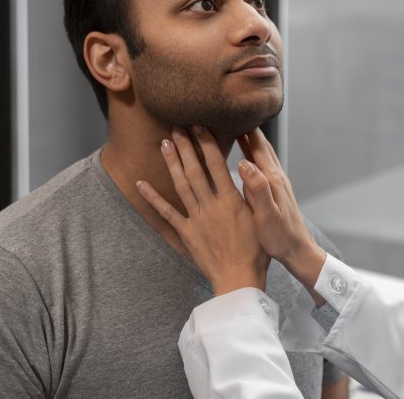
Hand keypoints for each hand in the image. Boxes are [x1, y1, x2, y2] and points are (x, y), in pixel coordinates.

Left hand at [136, 126, 268, 295]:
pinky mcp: (186, 234)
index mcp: (230, 200)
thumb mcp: (262, 217)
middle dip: (185, 146)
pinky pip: (166, 213)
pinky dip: (152, 198)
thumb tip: (248, 166)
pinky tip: (141, 183)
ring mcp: (196, 219)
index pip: (216, 164)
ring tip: (164, 143)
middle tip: (176, 126)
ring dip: (172, 163)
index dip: (207, 143)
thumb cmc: (257, 249)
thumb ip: (254, 191)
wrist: (239, 279)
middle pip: (195, 170)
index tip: (199, 125)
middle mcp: (211, 206)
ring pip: (181, 185)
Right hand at [237, 129, 326, 289]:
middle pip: (261, 145)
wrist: (298, 251)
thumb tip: (244, 163)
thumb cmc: (280, 237)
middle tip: (228, 115)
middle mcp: (276, 177)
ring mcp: (276, 183)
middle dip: (245, 129)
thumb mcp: (266, 215)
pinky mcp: (275, 191)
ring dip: (249, 141)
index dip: (243, 129)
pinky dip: (252, 156)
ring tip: (235, 129)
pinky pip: (262, 166)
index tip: (227, 113)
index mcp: (272, 179)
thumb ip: (257, 189)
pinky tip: (244, 159)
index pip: (257, 146)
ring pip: (262, 154)